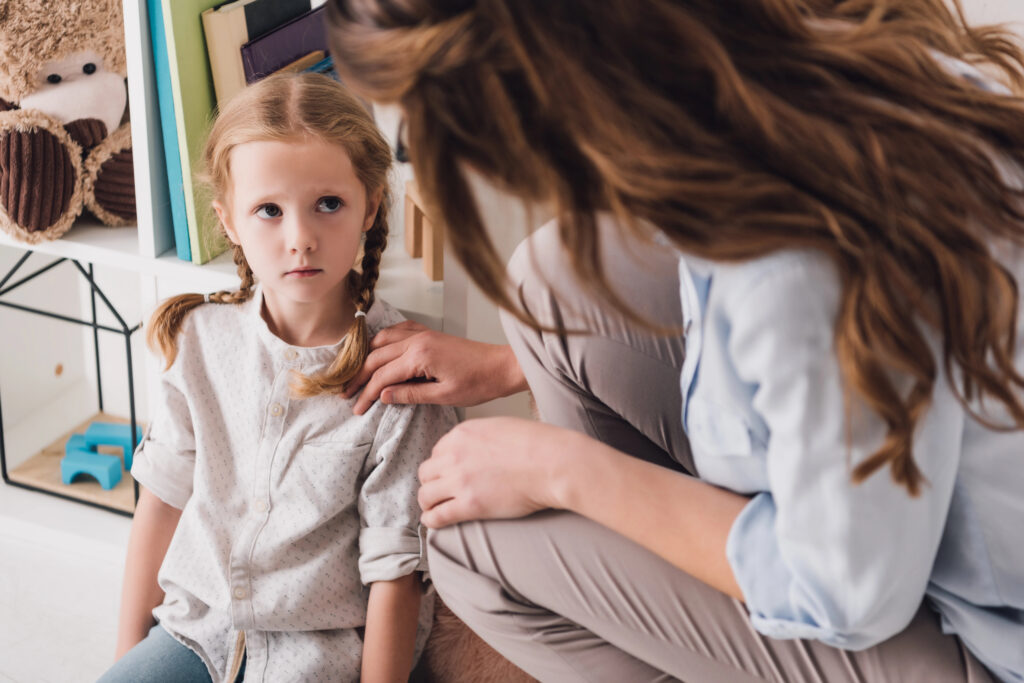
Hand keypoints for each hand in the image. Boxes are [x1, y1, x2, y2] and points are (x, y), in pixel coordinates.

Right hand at [344, 320, 526, 413]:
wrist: (502, 366)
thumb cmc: (479, 383)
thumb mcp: (444, 396)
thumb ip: (410, 395)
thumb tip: (383, 396)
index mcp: (420, 356)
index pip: (383, 376)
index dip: (367, 393)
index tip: (356, 408)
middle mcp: (417, 340)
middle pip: (377, 357)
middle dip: (360, 376)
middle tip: (347, 394)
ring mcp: (423, 333)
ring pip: (383, 340)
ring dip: (367, 356)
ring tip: (357, 373)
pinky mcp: (430, 333)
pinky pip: (399, 330)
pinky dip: (384, 340)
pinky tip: (378, 349)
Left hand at [417, 417, 580, 527]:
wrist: (552, 463)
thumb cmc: (538, 445)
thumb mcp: (501, 427)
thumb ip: (481, 437)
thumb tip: (479, 448)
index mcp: (462, 433)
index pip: (437, 451)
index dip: (442, 465)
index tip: (448, 475)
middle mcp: (454, 455)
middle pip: (426, 472)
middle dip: (432, 482)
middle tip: (440, 492)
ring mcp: (459, 480)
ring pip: (425, 495)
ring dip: (428, 503)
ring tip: (435, 509)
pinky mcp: (468, 505)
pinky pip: (436, 516)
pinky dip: (431, 521)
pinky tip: (434, 523)